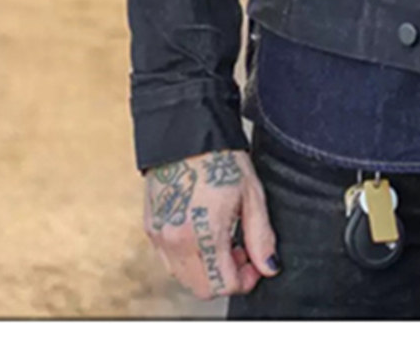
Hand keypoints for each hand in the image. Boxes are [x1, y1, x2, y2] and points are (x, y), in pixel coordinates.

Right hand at [142, 148, 279, 299]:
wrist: (187, 131)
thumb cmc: (221, 157)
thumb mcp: (251, 195)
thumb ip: (261, 237)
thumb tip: (269, 266)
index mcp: (202, 234)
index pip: (223, 285)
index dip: (245, 280)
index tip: (254, 264)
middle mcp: (174, 240)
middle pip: (201, 288)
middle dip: (226, 277)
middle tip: (240, 252)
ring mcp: (159, 235)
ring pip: (183, 277)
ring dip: (205, 269)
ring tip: (222, 239)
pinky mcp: (150, 226)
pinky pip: (168, 259)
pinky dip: (187, 257)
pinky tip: (202, 232)